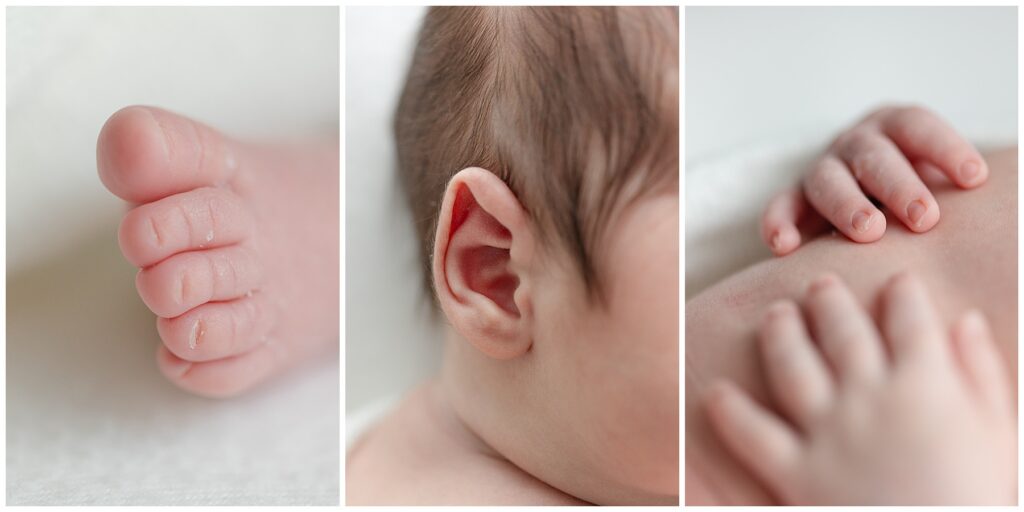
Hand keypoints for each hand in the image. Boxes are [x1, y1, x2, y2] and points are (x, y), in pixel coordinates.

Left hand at [704, 272, 1014, 504]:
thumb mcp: (999, 432)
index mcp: (926, 383)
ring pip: (793, 363)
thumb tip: (964, 318)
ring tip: (775, 314)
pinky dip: (730, 412)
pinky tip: (715, 393)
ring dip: (780, 332)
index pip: (908, 318)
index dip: (901, 292)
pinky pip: (754, 434)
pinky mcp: (797, 471)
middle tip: (821, 283)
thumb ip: (982, 371)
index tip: (896, 280)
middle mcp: (870, 396)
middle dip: (830, 300)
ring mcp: (829, 431)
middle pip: (842, 330)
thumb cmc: (978, 496)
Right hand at [762, 106, 987, 255]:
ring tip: (868, 232)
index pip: (917, 126)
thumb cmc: (918, 196)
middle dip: (899, 185)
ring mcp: (822, 170)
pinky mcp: (796, 200)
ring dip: (846, 204)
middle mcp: (855, 143)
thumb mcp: (940, 177)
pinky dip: (779, 223)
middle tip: (924, 217)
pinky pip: (781, 207)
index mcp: (894, 127)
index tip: (974, 179)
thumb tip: (996, 188)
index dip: (945, 148)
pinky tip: (783, 246)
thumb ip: (957, 184)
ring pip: (827, 179)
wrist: (870, 202)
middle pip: (874, 155)